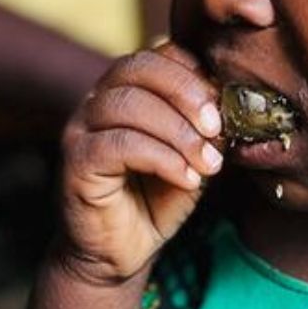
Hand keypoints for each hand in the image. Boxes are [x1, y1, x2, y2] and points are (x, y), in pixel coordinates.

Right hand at [58, 43, 223, 285]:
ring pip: (129, 104)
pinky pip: (119, 145)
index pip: (158, 54)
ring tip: (208, 163)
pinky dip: (161, 158)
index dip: (195, 74)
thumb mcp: (192, 155)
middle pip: (139, 67)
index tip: (223, 108)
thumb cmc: (156, 199)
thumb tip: (232, 104)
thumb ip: (205, 127)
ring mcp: (81, 128)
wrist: (120, 253)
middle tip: (217, 128)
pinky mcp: (75, 161)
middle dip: (186, 93)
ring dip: (179, 132)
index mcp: (126, 88)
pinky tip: (186, 178)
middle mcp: (97, 99)